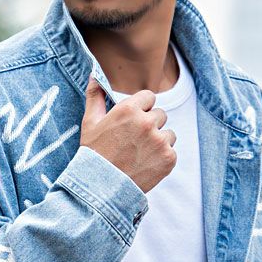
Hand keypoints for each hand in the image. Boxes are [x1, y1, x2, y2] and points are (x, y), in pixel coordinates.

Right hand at [80, 75, 176, 193]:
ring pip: (168, 133)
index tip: (133, 121)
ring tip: (140, 154)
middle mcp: (147, 122)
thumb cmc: (94, 154)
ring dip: (158, 141)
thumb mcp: (90, 122)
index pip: (149, 97)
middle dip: (150, 125)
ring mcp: (160, 141)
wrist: (101, 187)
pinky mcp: (169, 158)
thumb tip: (94, 74)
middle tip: (134, 141)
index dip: (141, 108)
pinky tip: (145, 164)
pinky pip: (171, 151)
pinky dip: (161, 157)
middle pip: (160, 114)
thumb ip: (96, 96)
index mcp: (129, 109)